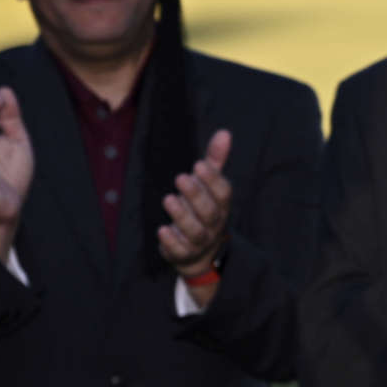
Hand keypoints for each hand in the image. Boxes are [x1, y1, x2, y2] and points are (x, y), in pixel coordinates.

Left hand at [158, 130, 231, 276]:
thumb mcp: (208, 185)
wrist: (199, 252)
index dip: (212, 180)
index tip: (198, 165)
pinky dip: (171, 241)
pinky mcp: (184, 253)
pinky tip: (162, 230)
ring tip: (168, 199)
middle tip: (180, 178)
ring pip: (196, 231)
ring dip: (182, 216)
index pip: (223, 193)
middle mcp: (214, 224)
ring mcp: (200, 240)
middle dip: (196, 195)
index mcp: (221, 205)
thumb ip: (215, 161)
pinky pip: (180, 250)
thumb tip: (224, 132)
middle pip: (210, 211)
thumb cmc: (202, 210)